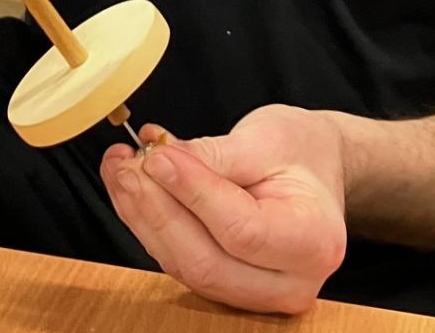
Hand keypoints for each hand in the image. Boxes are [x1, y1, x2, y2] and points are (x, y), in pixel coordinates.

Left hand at [101, 106, 347, 314]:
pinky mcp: (227, 289)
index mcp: (314, 242)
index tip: (158, 157)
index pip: (242, 230)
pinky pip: (180, 264)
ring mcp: (258, 294)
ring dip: (143, 217)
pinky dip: (150, 225)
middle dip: (157, 211)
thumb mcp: (267, 139)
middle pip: (207, 262)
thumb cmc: (300, 153)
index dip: (193, 194)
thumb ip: (214, 156)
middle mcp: (290, 283)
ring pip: (186, 268)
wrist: (313, 171)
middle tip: (127, 165)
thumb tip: (160, 161)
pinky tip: (132, 188)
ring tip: (121, 169)